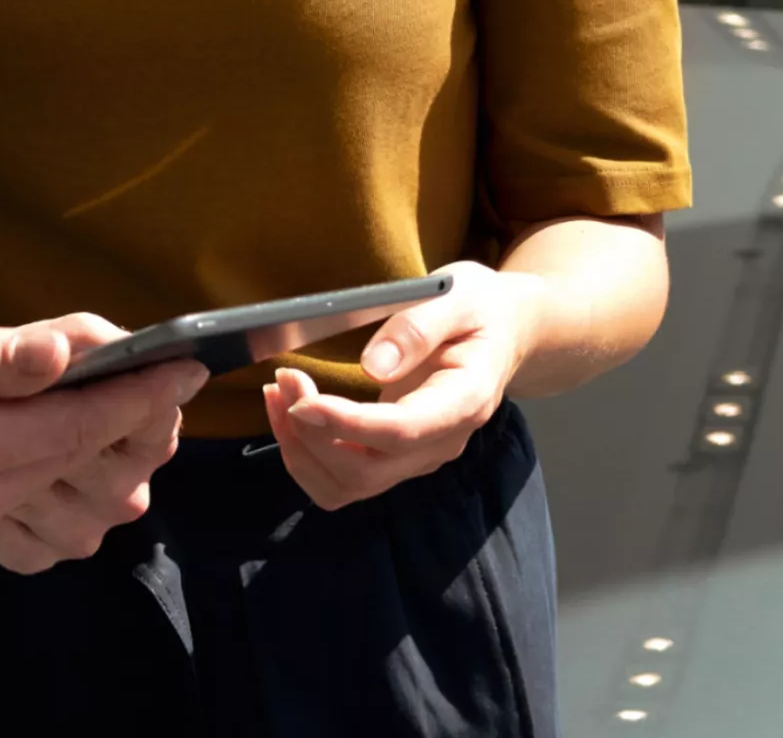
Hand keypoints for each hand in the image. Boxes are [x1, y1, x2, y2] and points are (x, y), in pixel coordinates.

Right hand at [0, 309, 206, 567]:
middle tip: (156, 385)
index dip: (144, 394)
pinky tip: (48, 469)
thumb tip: (68, 350)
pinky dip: (53, 508)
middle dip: (136, 430)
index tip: (186, 366)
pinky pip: (18, 538)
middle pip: (85, 473)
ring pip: (64, 522)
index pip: (80, 423)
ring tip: (114, 423)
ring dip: (102, 475)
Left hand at [260, 262, 539, 511]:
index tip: (301, 401)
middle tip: (284, 380)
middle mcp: (441, 442)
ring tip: (278, 395)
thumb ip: (418, 327)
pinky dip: (307, 457)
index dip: (345, 424)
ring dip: (301, 451)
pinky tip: (291, 415)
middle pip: (366, 470)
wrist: (504, 332)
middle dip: (311, 433)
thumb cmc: (480, 309)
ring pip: (349, 485)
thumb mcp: (457, 296)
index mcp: (463, 402)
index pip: (401, 432)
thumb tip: (373, 366)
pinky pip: (344, 480)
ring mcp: (419, 456)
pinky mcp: (397, 457)